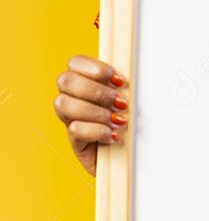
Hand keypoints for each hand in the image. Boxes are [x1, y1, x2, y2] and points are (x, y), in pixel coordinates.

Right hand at [54, 55, 128, 175]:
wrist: (133, 158)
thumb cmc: (134, 124)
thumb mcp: (132, 99)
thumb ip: (124, 85)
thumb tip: (126, 78)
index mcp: (86, 82)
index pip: (74, 62)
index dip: (94, 68)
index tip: (118, 80)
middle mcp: (73, 98)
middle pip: (64, 80)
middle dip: (95, 90)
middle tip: (119, 102)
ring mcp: (71, 120)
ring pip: (64, 104)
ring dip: (95, 111)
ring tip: (117, 120)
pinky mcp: (75, 142)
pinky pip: (74, 130)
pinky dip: (98, 131)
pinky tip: (114, 135)